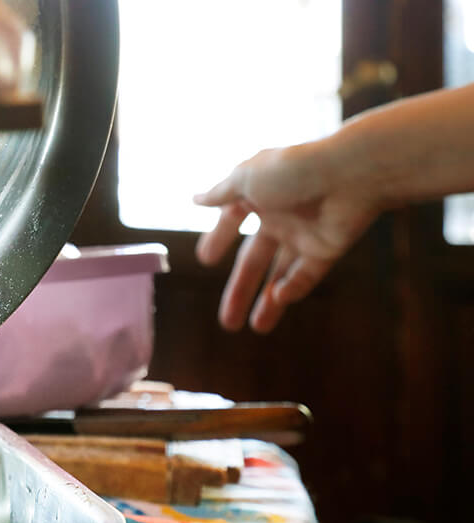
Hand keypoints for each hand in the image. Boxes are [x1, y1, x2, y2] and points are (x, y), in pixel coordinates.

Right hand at [193, 142, 382, 332]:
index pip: (232, 220)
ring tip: (256, 328)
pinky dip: (292, 290)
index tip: (205, 260)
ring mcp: (303, 235)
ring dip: (268, 303)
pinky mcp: (326, 250)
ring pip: (280, 275)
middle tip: (226, 322)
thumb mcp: (245, 178)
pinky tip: (279, 298)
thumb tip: (195, 199)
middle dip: (240, 290)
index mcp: (259, 194)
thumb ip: (219, 193)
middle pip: (253, 260)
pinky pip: (305, 276)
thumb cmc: (294, 169)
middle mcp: (280, 216)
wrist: (351, 174)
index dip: (219, 238)